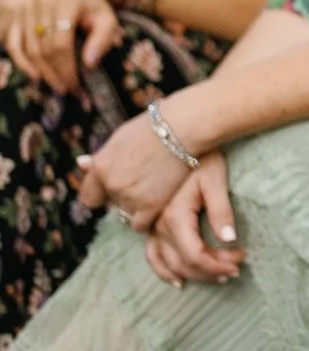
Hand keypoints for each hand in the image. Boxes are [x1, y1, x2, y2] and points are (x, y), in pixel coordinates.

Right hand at [4, 0, 121, 93]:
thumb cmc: (94, 7)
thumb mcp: (108, 19)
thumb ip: (103, 39)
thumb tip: (89, 63)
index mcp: (67, 1)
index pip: (61, 42)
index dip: (67, 67)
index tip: (76, 85)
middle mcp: (42, 2)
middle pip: (44, 47)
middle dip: (55, 73)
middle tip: (67, 89)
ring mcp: (26, 8)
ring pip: (29, 48)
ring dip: (42, 71)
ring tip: (56, 85)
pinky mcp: (17, 15)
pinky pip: (14, 43)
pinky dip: (22, 62)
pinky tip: (34, 76)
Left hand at [79, 101, 200, 230]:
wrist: (185, 126)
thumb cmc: (156, 126)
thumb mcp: (122, 137)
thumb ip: (103, 158)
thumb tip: (80, 163)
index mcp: (101, 166)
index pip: (89, 197)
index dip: (103, 194)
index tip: (116, 188)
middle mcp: (112, 184)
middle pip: (110, 205)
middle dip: (122, 197)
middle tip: (143, 182)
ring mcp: (131, 196)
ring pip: (126, 214)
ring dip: (137, 205)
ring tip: (156, 186)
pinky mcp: (151, 205)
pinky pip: (140, 224)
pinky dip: (147, 217)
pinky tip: (158, 203)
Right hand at [143, 152, 243, 286]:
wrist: (178, 137)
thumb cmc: (202, 157)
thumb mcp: (216, 180)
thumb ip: (222, 211)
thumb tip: (231, 239)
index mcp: (174, 216)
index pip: (195, 255)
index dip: (218, 264)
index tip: (239, 262)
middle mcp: (157, 225)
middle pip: (183, 263)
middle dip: (211, 270)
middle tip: (236, 269)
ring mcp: (151, 225)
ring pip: (166, 262)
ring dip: (192, 274)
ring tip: (218, 276)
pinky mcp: (151, 222)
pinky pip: (152, 255)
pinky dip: (164, 270)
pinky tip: (179, 280)